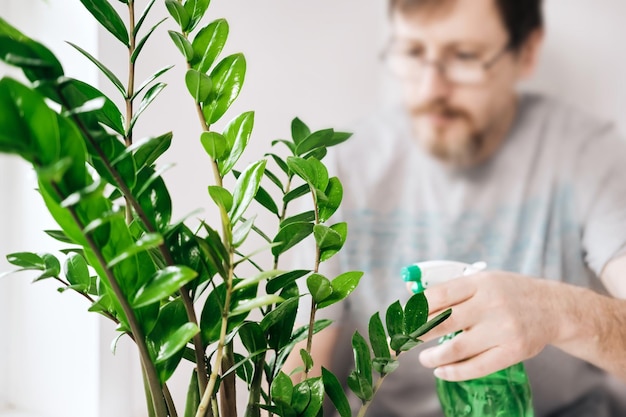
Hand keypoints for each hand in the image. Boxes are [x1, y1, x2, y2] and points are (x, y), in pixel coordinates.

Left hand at [417, 271, 565, 380]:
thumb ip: (452, 289)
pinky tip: (441, 371)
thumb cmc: (510, 293)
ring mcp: (502, 329)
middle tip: (403, 342)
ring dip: (432, 357)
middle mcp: (490, 304)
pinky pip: (476, 367)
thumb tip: (412, 298)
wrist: (555, 308)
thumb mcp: (483, 281)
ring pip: (455, 348)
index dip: (415, 309)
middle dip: (416, 334)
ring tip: (424, 359)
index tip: (402, 319)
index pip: (438, 295)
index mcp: (479, 283)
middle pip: (442, 321)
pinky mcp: (513, 351)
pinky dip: (454, 372)